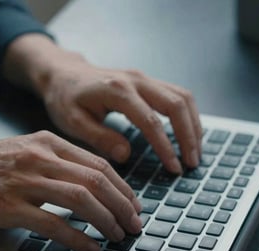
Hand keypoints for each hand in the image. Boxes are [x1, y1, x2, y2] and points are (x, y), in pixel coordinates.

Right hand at [0, 132, 141, 250]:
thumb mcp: (24, 152)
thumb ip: (56, 163)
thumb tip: (90, 186)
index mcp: (47, 143)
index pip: (99, 165)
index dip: (123, 188)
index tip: (134, 206)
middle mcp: (40, 158)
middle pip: (97, 181)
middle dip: (123, 206)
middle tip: (135, 225)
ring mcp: (24, 182)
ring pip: (81, 200)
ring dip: (107, 221)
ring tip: (119, 236)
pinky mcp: (9, 207)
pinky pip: (53, 223)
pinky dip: (78, 238)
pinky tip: (91, 248)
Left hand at [3, 35, 202, 173]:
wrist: (63, 73)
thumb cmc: (64, 98)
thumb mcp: (73, 122)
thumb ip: (100, 138)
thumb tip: (126, 155)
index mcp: (117, 91)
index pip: (151, 121)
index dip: (166, 147)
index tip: (174, 168)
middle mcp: (136, 80)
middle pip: (176, 104)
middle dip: (189, 136)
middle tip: (193, 163)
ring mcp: (144, 78)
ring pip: (182, 97)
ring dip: (193, 125)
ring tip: (195, 152)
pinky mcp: (147, 82)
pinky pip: (177, 95)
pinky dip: (188, 115)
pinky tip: (189, 134)